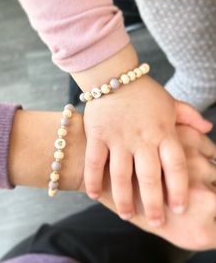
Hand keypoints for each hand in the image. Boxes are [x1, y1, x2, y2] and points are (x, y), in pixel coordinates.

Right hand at [83, 75, 211, 225]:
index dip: (178, 190)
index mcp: (163, 131)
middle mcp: (142, 138)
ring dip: (123, 198)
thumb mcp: (170, 103)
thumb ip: (190, 117)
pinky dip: (93, 179)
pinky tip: (94, 195)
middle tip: (156, 222)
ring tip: (127, 216)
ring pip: (120, 175)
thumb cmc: (144, 92)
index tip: (179, 208)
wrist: (114, 75)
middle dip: (153, 204)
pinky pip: (94, 161)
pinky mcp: (98, 134)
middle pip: (149, 177)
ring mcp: (118, 137)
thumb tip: (208, 130)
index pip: (176, 166)